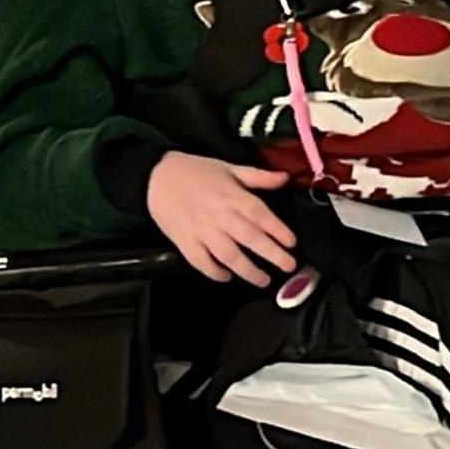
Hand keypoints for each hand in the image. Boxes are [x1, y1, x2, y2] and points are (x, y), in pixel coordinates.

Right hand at [146, 151, 298, 286]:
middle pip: (250, 239)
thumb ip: (258, 176)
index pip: (261, 216)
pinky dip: (215, 272)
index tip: (292, 243)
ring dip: (248, 270)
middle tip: (289, 267)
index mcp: (233, 196)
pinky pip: (202, 262)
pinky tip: (227, 277)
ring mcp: (202, 231)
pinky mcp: (185, 243)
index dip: (278, 230)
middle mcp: (220, 216)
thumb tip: (285, 178)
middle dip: (272, 255)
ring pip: (229, 256)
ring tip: (263, 280)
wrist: (156, 177)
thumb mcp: (229, 168)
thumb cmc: (196, 171)